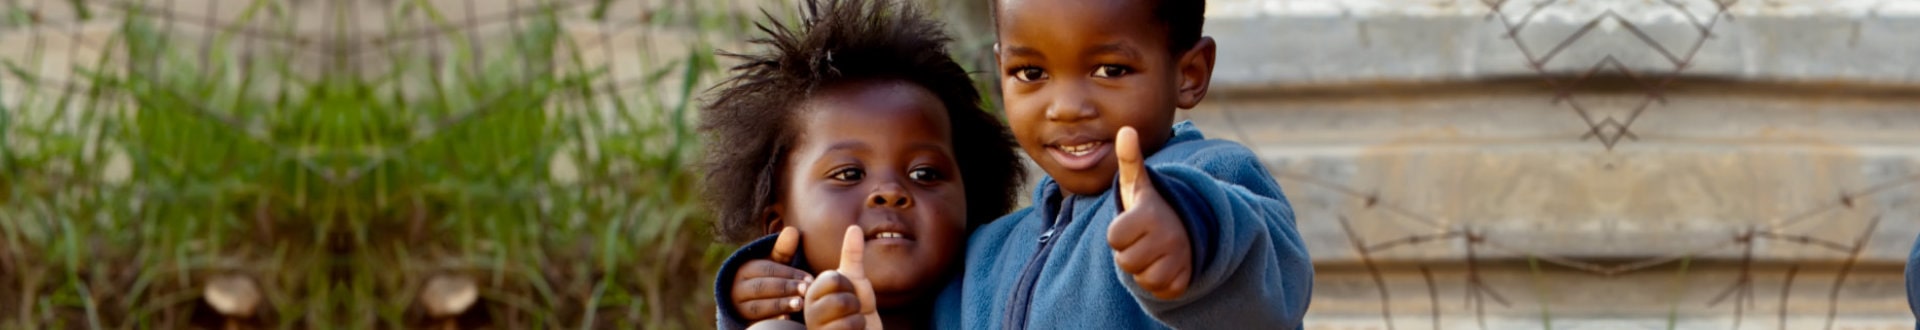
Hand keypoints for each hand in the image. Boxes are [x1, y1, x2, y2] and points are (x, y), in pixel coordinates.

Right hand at [731, 227, 812, 320]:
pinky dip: (771, 320)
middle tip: (807, 291)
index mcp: (745, 268)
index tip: (810, 279)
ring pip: (758, 306)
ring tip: (800, 304)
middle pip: (762, 287)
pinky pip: (755, 322)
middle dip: (786, 289)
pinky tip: (787, 319)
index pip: (768, 270)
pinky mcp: (742, 321)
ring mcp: (738, 306)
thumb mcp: (773, 264)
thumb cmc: (767, 278)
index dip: (790, 274)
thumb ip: (783, 250)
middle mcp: (738, 287)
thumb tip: (793, 230)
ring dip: (780, 305)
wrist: (747, 302)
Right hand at [803, 226, 881, 329]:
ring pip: (844, 311)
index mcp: (812, 290)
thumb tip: (855, 226)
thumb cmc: (857, 310)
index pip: (833, 278)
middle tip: (851, 310)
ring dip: (857, 317)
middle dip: (854, 302)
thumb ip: (853, 255)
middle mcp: (807, 308)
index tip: (846, 293)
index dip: (849, 285)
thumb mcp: (855, 281)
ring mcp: (814, 326)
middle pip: (839, 295)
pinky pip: (847, 328)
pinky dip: (857, 329)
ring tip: (850, 322)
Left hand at [1107, 126, 1193, 299]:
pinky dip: (1159, 282)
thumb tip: (1126, 129)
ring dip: (1143, 269)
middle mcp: (1167, 237)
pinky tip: (1165, 265)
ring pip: (1141, 278)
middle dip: (1129, 253)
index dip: (1117, 233)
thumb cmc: (1153, 209)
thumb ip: (1130, 160)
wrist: (1190, 230)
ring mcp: (1179, 259)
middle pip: (1124, 261)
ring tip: (1154, 252)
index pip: (1113, 237)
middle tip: (1144, 239)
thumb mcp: (1140, 185)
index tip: (1132, 223)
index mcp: (1150, 214)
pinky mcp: (1185, 280)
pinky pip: (1159, 290)